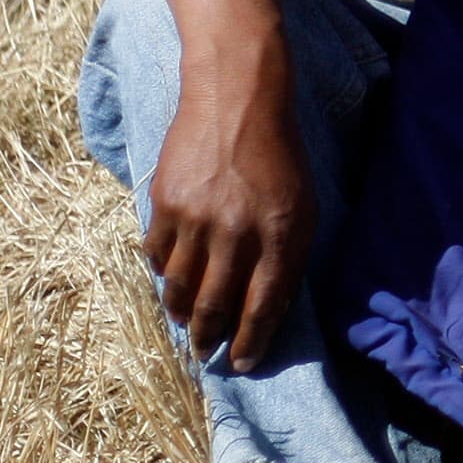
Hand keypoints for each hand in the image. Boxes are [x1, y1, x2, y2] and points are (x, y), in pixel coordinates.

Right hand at [142, 54, 314, 371]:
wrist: (236, 99)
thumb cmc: (279, 157)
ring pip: (181, 287)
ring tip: (188, 322)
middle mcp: (237, 231)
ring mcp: (196, 218)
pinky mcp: (165, 203)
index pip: (263, 305)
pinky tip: (173, 278)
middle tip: (207, 354)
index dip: (251, 341)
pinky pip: (158, 255)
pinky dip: (164, 273)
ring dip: (183, 312)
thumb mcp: (304, 205)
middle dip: (211, 338)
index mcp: (281, 233)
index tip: (243, 363)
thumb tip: (268, 308)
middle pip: (216, 304)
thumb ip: (289, 256)